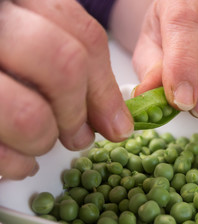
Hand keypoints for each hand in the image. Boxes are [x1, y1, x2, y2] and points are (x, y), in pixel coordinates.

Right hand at [0, 0, 132, 179]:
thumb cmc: (2, 54)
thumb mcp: (30, 39)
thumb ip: (71, 65)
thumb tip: (115, 119)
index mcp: (18, 2)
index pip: (84, 38)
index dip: (105, 89)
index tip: (116, 121)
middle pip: (65, 68)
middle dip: (77, 113)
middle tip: (79, 136)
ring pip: (29, 115)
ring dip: (44, 140)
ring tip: (40, 142)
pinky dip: (13, 164)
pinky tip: (17, 160)